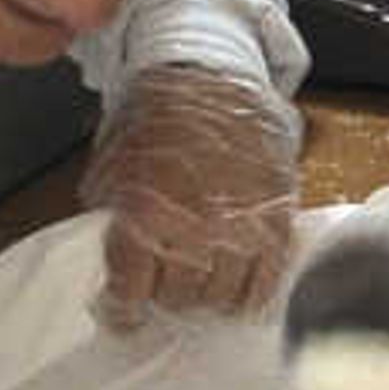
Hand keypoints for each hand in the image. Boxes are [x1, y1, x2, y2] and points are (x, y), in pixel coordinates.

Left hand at [85, 66, 298, 327]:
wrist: (210, 73)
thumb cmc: (156, 115)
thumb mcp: (113, 165)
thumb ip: (112, 219)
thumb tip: (116, 267)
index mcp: (143, 216)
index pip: (130, 296)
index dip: (123, 312)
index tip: (124, 316)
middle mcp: (193, 229)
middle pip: (177, 301)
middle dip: (164, 298)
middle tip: (163, 286)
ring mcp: (239, 229)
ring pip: (220, 299)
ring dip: (206, 297)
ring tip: (199, 282)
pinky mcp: (275, 222)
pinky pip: (263, 284)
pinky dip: (247, 294)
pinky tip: (235, 289)